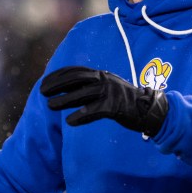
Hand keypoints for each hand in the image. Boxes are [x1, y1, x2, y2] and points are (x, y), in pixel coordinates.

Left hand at [40, 65, 168, 135]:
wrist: (149, 109)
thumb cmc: (124, 101)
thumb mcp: (106, 88)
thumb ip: (89, 88)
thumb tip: (65, 92)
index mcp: (101, 74)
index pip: (75, 71)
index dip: (58, 76)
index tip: (44, 82)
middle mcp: (104, 80)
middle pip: (76, 79)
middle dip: (57, 84)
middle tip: (42, 92)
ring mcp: (111, 92)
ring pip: (83, 94)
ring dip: (64, 100)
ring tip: (50, 105)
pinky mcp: (116, 107)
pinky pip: (95, 111)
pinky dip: (81, 115)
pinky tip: (70, 121)